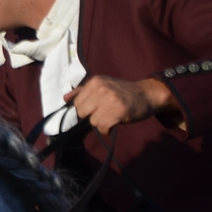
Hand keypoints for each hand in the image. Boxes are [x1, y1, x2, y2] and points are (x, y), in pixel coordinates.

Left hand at [63, 76, 178, 135]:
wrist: (146, 94)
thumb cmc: (122, 92)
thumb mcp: (102, 85)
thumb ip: (83, 91)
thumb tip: (65, 98)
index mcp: (95, 82)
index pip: (77, 103)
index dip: (84, 109)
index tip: (95, 109)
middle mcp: (101, 88)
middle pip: (82, 112)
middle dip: (91, 116)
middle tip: (103, 113)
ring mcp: (110, 100)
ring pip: (93, 121)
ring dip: (101, 123)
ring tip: (111, 116)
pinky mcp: (119, 112)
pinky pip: (103, 127)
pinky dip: (107, 130)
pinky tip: (114, 123)